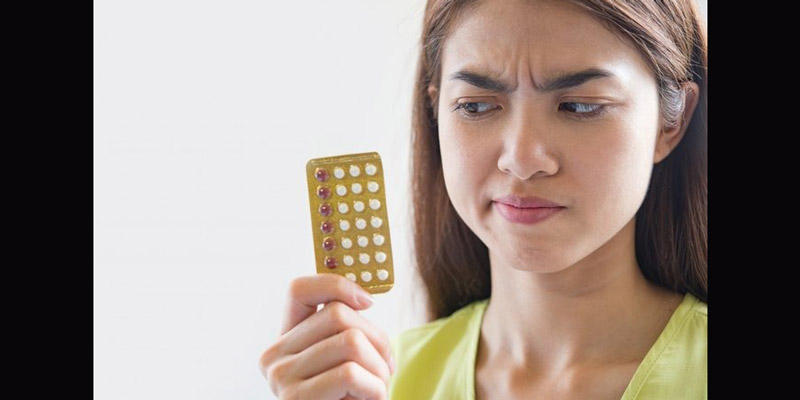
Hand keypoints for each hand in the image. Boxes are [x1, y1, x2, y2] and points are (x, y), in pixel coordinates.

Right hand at [258, 274, 394, 399]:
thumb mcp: (345, 361)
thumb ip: (345, 330)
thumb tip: (364, 296)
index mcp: (285, 341)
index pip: (298, 289)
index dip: (337, 285)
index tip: (367, 302)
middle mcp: (273, 357)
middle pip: (338, 314)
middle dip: (378, 339)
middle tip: (385, 367)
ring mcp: (281, 380)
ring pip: (351, 340)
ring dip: (379, 368)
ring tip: (375, 389)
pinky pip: (351, 373)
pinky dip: (375, 388)